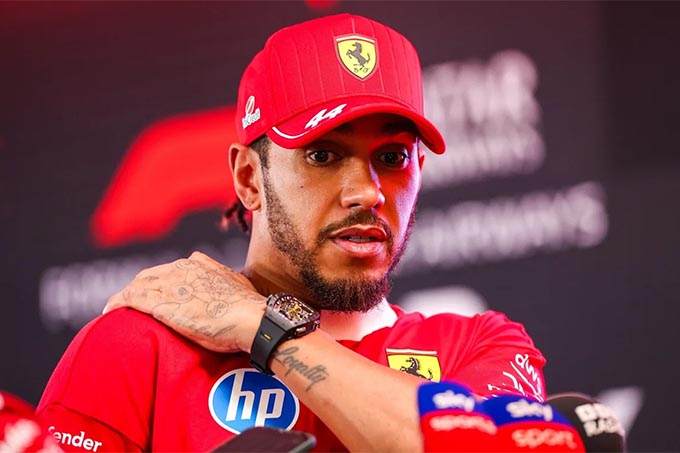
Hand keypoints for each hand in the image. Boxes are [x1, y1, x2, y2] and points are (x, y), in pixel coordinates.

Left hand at [104, 251, 265, 352]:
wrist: (253, 319)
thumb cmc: (249, 308)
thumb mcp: (235, 285)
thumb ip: (221, 281)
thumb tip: (221, 284)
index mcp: (199, 263)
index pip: (170, 270)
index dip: (159, 281)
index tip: (156, 292)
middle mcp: (182, 268)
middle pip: (150, 275)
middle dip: (137, 287)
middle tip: (128, 302)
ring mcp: (171, 284)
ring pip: (138, 286)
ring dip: (124, 296)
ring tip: (113, 308)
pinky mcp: (162, 303)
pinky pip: (131, 299)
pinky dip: (118, 303)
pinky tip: (109, 311)